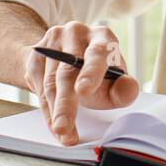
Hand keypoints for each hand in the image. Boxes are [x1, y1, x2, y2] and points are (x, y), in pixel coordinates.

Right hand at [22, 22, 139, 145]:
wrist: (67, 58)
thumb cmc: (98, 73)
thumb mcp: (115, 81)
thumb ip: (125, 89)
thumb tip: (128, 88)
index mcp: (102, 37)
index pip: (96, 53)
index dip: (90, 73)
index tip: (84, 91)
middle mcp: (76, 33)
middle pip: (68, 71)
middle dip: (65, 104)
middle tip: (64, 128)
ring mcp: (53, 42)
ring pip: (49, 81)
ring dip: (54, 111)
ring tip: (61, 132)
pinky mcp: (36, 54)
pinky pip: (37, 85)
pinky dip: (46, 108)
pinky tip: (52, 123)